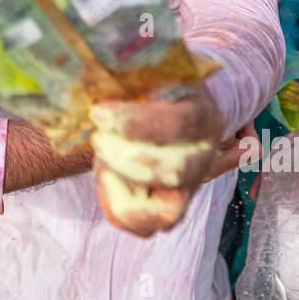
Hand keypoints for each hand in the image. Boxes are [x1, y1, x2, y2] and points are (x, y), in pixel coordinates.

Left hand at [87, 81, 231, 236]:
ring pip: (165, 214)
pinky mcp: (170, 209)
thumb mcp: (143, 71)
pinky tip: (104, 178)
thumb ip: (126, 70)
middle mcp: (205, 157)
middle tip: (96, 137)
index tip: (98, 113)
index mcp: (204, 115)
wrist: (162, 109)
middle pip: (172, 171)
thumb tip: (93, 72)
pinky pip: (145, 229)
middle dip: (123, 157)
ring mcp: (190, 188)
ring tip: (101, 162)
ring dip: (122, 190)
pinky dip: (116, 209)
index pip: (179, 124)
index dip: (136, 123)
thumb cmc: (147, 89)